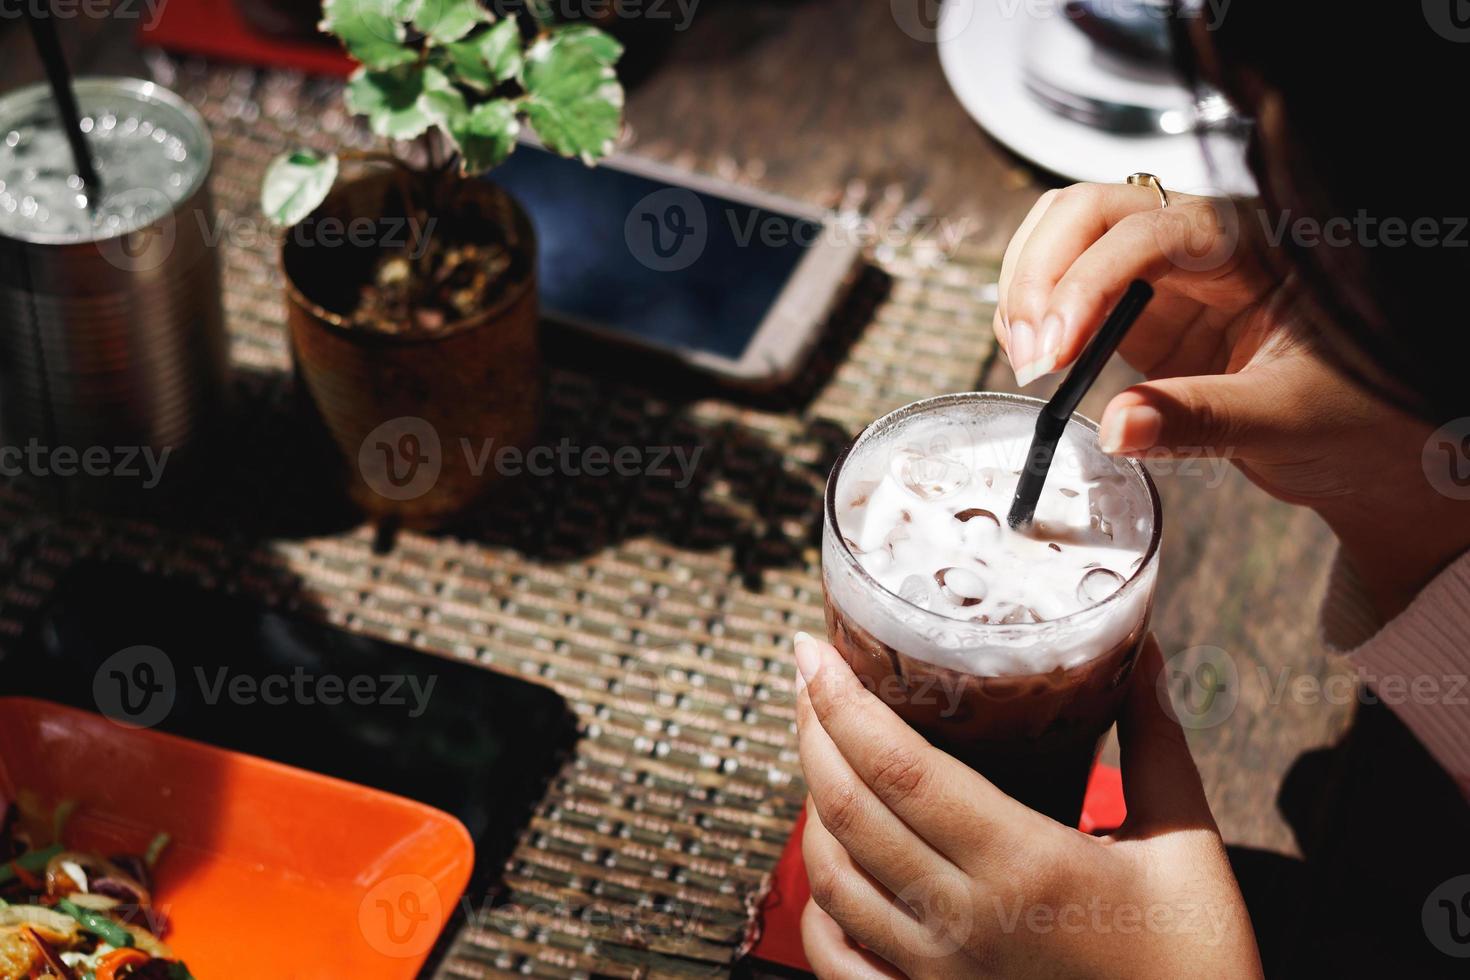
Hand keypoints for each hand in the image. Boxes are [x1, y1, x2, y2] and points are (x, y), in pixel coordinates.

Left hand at [793, 632, 1261, 979]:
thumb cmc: (1199, 966)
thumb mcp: (1187, 847)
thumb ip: (1156, 743)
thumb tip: (1144, 651)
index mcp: (1025, 865)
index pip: (900, 770)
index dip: (843, 702)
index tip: (815, 649)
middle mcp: (964, 919)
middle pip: (849, 809)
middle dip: (814, 730)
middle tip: (808, 676)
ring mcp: (936, 974)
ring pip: (831, 876)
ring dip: (811, 804)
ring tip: (819, 750)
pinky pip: (836, 956)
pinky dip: (817, 899)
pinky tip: (827, 859)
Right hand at [996, 182, 1469, 617]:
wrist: (1363, 442)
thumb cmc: (1355, 415)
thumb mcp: (1287, 418)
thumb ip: (1200, 421)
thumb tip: (1115, 426)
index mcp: (1249, 244)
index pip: (1147, 232)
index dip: (1087, 282)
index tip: (1055, 348)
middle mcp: (1198, 243)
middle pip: (1090, 211)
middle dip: (1041, 272)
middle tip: (1030, 351)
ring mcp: (1162, 276)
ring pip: (1067, 236)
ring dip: (1028, 285)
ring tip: (1026, 356)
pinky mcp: (1137, 316)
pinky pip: (1067, 289)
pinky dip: (1036, 315)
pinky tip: (1038, 360)